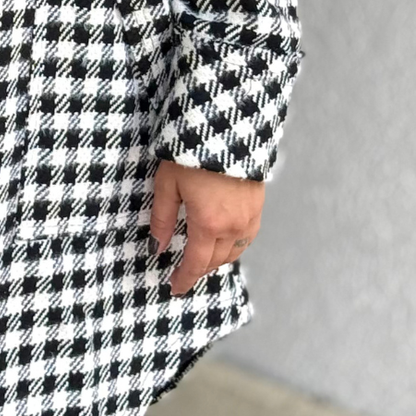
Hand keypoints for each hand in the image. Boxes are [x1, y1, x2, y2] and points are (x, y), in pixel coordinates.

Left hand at [150, 160, 263, 295]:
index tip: (175, 288)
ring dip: (218, 258)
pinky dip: (235, 244)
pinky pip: (248, 237)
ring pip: (235, 251)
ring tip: (202, 256)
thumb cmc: (191, 153)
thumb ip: (163, 219)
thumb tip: (157, 247)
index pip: (196, 263)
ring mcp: (249, 216)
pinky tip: (224, 239)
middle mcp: (232, 226)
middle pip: (216, 260)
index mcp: (208, 224)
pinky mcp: (258, 205)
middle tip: (184, 270)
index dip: (185, 279)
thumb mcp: (167, 184)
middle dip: (200, 268)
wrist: (226, 127)